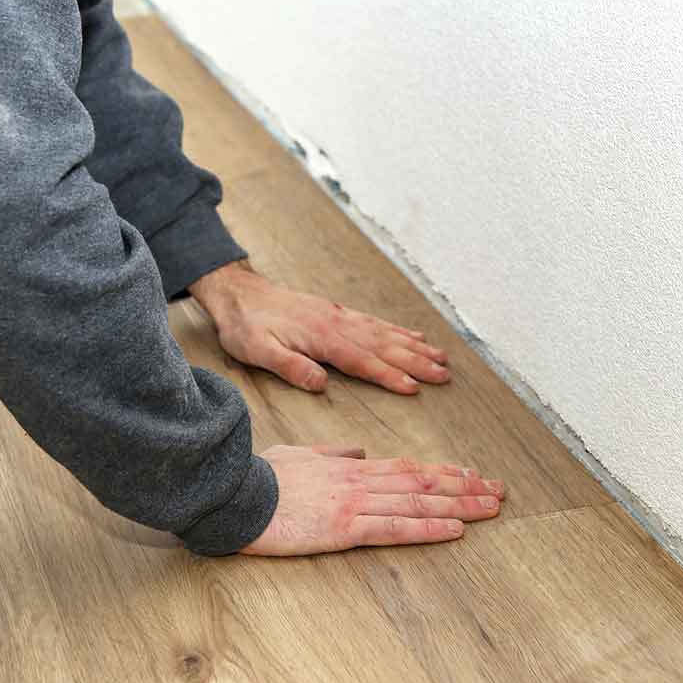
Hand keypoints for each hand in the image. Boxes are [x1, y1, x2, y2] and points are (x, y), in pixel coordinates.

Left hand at [189, 262, 450, 394]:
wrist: (238, 293)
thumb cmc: (245, 327)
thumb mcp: (258, 351)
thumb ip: (290, 366)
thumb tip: (321, 384)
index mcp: (321, 337)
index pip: (361, 361)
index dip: (388, 376)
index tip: (413, 388)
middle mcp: (337, 324)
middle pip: (383, 346)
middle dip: (415, 362)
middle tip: (444, 376)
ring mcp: (339, 316)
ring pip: (384, 333)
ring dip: (413, 347)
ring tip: (441, 358)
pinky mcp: (336, 312)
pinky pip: (374, 322)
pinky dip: (396, 330)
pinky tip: (412, 336)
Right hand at [241, 445, 505, 555]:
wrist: (234, 493)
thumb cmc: (259, 477)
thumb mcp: (296, 456)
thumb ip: (330, 455)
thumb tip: (356, 451)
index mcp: (348, 467)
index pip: (406, 467)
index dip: (442, 470)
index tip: (471, 473)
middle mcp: (359, 481)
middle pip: (422, 482)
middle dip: (465, 486)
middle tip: (499, 490)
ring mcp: (354, 503)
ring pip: (417, 502)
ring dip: (459, 504)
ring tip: (491, 507)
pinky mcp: (344, 527)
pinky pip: (395, 527)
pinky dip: (427, 527)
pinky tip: (455, 529)